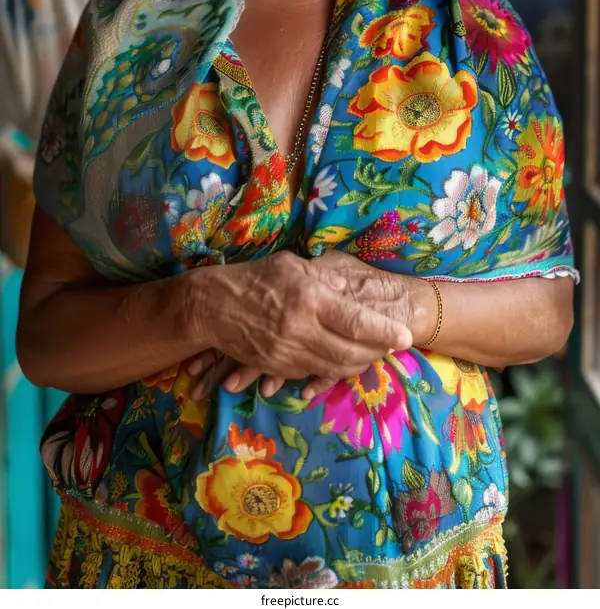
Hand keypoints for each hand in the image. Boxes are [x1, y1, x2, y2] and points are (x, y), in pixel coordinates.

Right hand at [188, 250, 410, 398]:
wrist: (213, 307)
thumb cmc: (255, 279)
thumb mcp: (291, 267)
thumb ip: (322, 278)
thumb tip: (347, 289)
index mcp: (308, 299)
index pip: (356, 322)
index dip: (384, 332)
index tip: (406, 336)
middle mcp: (301, 329)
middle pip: (351, 352)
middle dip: (377, 353)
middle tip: (393, 347)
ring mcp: (288, 352)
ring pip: (334, 368)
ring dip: (358, 364)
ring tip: (373, 354)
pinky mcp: (277, 367)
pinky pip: (313, 374)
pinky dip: (332, 370)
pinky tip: (343, 360)